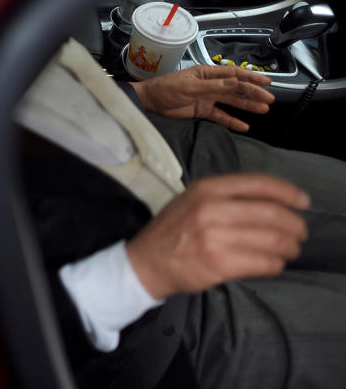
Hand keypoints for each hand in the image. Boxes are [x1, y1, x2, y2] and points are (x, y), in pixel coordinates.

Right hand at [126, 174, 308, 298]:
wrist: (147, 261)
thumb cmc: (174, 230)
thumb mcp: (193, 199)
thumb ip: (226, 196)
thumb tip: (272, 201)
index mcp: (207, 189)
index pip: (259, 185)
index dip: (288, 193)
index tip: (303, 202)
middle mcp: (211, 209)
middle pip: (272, 214)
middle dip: (295, 226)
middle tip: (299, 233)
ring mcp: (215, 237)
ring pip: (272, 241)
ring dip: (289, 247)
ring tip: (289, 250)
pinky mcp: (218, 263)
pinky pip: (263, 263)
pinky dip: (275, 264)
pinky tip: (272, 263)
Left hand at [130, 65, 273, 131]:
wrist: (150, 101)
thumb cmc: (167, 88)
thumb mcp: (190, 86)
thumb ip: (213, 86)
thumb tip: (236, 83)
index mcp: (207, 73)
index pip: (233, 74)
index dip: (251, 77)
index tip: (267, 82)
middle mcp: (211, 84)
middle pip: (236, 88)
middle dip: (252, 93)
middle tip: (269, 99)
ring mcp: (207, 98)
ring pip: (231, 102)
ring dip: (246, 106)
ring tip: (263, 110)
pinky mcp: (202, 111)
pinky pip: (220, 116)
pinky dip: (232, 121)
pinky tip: (244, 126)